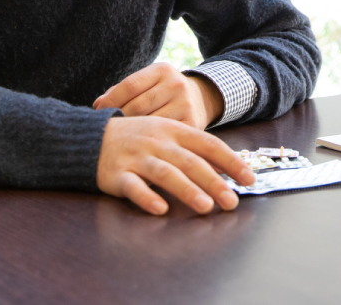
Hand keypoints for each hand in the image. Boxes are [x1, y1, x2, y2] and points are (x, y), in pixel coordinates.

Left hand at [93, 63, 223, 129]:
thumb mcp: (148, 82)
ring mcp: (185, 104)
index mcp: (162, 70)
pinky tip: (139, 145)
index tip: (97, 111)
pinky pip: (163, 136)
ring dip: (132, 133)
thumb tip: (97, 105)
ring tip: (120, 138)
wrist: (201, 98)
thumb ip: (122, 90)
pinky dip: (149, 142)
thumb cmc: (162, 92)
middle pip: (138, 106)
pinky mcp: (191, 124)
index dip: (110, 100)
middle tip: (109, 129)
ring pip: (149, 123)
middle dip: (120, 119)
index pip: (130, 85)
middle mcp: (176, 84)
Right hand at [97, 115, 254, 214]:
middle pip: (191, 162)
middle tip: (232, 201)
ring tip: (206, 207)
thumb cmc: (138, 137)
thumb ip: (193, 149)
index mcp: (175, 131)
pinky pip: (133, 187)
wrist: (91, 136)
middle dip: (214, 182)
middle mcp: (158, 142)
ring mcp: (137, 157)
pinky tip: (160, 209)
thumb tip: (226, 168)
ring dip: (187, 190)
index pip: (209, 144)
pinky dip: (147, 197)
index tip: (249, 178)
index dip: (230, 161)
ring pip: (166, 173)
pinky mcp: (117, 174)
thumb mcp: (167, 133)